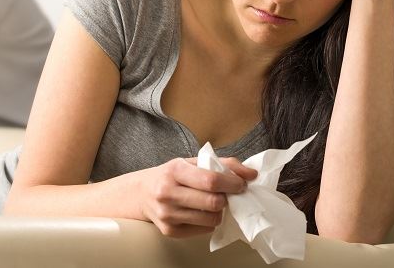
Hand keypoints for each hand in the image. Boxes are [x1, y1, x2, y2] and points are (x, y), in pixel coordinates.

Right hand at [138, 156, 256, 237]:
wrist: (141, 193)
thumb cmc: (170, 175)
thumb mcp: (191, 162)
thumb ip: (222, 164)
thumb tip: (252, 174)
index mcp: (174, 171)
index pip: (210, 180)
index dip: (232, 183)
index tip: (241, 184)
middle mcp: (167, 193)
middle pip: (213, 202)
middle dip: (226, 198)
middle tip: (226, 194)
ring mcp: (167, 214)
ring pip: (211, 219)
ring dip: (218, 211)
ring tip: (212, 202)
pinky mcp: (170, 231)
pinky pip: (203, 230)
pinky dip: (208, 221)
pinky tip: (200, 211)